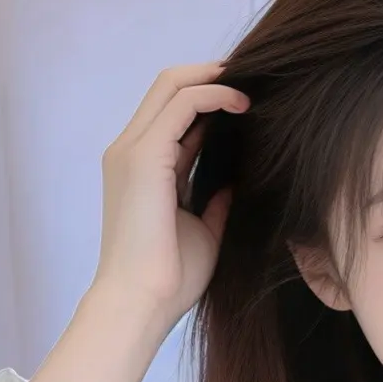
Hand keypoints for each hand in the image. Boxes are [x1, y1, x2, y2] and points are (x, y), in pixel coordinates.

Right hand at [93, 62, 250, 331]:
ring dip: (214, 78)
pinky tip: (243, 104)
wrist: (141, 306)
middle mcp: (129, 152)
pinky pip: (182, 104)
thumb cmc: (169, 281)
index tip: (245, 101)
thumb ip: (214, 201)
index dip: (207, 96)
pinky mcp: (143, 156)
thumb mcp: (203, 231)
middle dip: (210, 74)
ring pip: (172, 84)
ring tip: (253, 87)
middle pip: (168, 86)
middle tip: (253, 79)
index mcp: (140, 168)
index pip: (171, 111)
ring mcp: (132, 151)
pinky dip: (214, 95)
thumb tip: (235, 182)